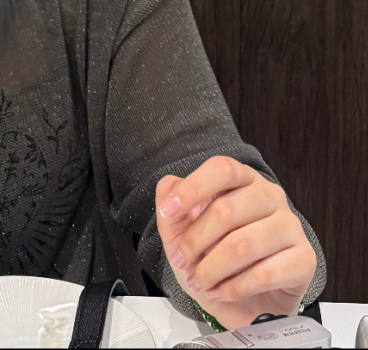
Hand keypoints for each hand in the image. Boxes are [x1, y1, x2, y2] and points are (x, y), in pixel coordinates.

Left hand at [155, 156, 316, 329]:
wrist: (246, 303)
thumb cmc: (214, 258)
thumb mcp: (182, 235)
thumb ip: (172, 210)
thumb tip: (168, 187)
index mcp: (242, 179)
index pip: (222, 169)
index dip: (193, 188)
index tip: (168, 211)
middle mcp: (270, 196)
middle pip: (225, 210)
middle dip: (194, 241)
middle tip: (182, 260)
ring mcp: (291, 226)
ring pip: (242, 245)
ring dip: (212, 269)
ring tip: (200, 281)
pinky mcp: (304, 259)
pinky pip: (264, 274)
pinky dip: (234, 287)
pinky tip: (221, 292)